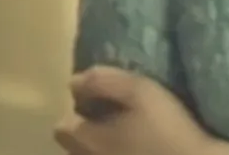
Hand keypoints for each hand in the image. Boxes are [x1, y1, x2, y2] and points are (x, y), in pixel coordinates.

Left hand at [53, 66, 228, 154]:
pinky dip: (120, 153)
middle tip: (113, 117)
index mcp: (87, 140)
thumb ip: (103, 82)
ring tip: (129, 135)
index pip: (62, 126)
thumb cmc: (166, 130)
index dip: (76, 111)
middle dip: (86, 130)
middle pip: (73, 146)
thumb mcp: (140, 91)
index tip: (98, 101)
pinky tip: (142, 149)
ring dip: (102, 146)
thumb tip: (74, 80)